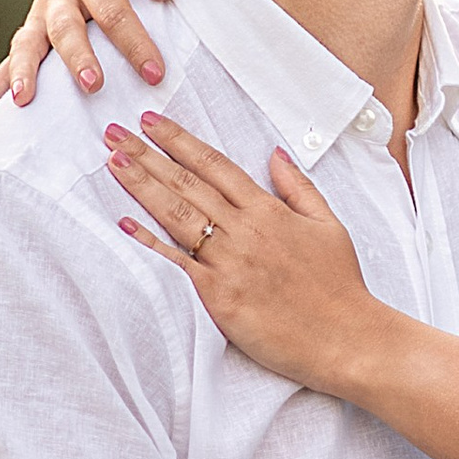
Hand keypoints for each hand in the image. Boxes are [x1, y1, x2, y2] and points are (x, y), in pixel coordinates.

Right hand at [0, 0, 183, 125]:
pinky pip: (5, 70)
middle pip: (65, 27)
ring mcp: (38, 19)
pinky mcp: (29, 42)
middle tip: (94, 85)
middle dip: (79, 57)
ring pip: (26, 46)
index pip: (111, 8)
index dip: (133, 40)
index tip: (154, 73)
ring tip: (23, 100)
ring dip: (24, 73)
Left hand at [105, 115, 387, 394]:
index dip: (180, 140)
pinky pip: (178, 263)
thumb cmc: (339, 285)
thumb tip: (274, 153)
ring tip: (112, 161)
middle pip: (186, 182)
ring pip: (177, 214)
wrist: (346, 338)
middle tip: (114, 132)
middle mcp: (245, 230)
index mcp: (268, 210)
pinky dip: (151, 242)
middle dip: (146, 154)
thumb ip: (297, 186)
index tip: (153, 120)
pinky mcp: (219, 297)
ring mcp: (230, 262)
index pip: (214, 164)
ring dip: (141, 185)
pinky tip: (126, 223)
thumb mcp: (328, 223)